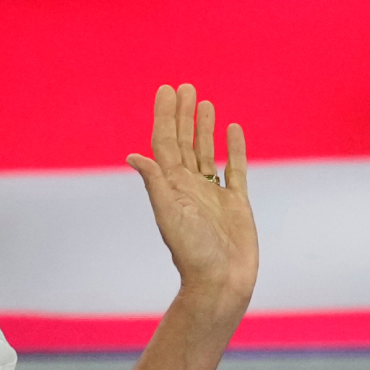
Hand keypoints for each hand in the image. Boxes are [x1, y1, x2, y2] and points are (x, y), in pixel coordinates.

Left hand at [126, 84, 259, 320]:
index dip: (165, 116)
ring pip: (206, 151)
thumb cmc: (193, 253)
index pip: (165, 142)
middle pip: (183, 142)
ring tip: (204, 102)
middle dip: (182, 114)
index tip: (167, 90)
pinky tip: (233, 130)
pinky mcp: (235, 202)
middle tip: (184, 87)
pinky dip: (233, 148)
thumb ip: (156, 184)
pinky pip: (234, 168)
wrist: (221, 282)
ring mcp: (213, 193)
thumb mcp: (170, 215)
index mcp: (171, 186)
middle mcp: (190, 186)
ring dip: (204, 127)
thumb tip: (134, 156)